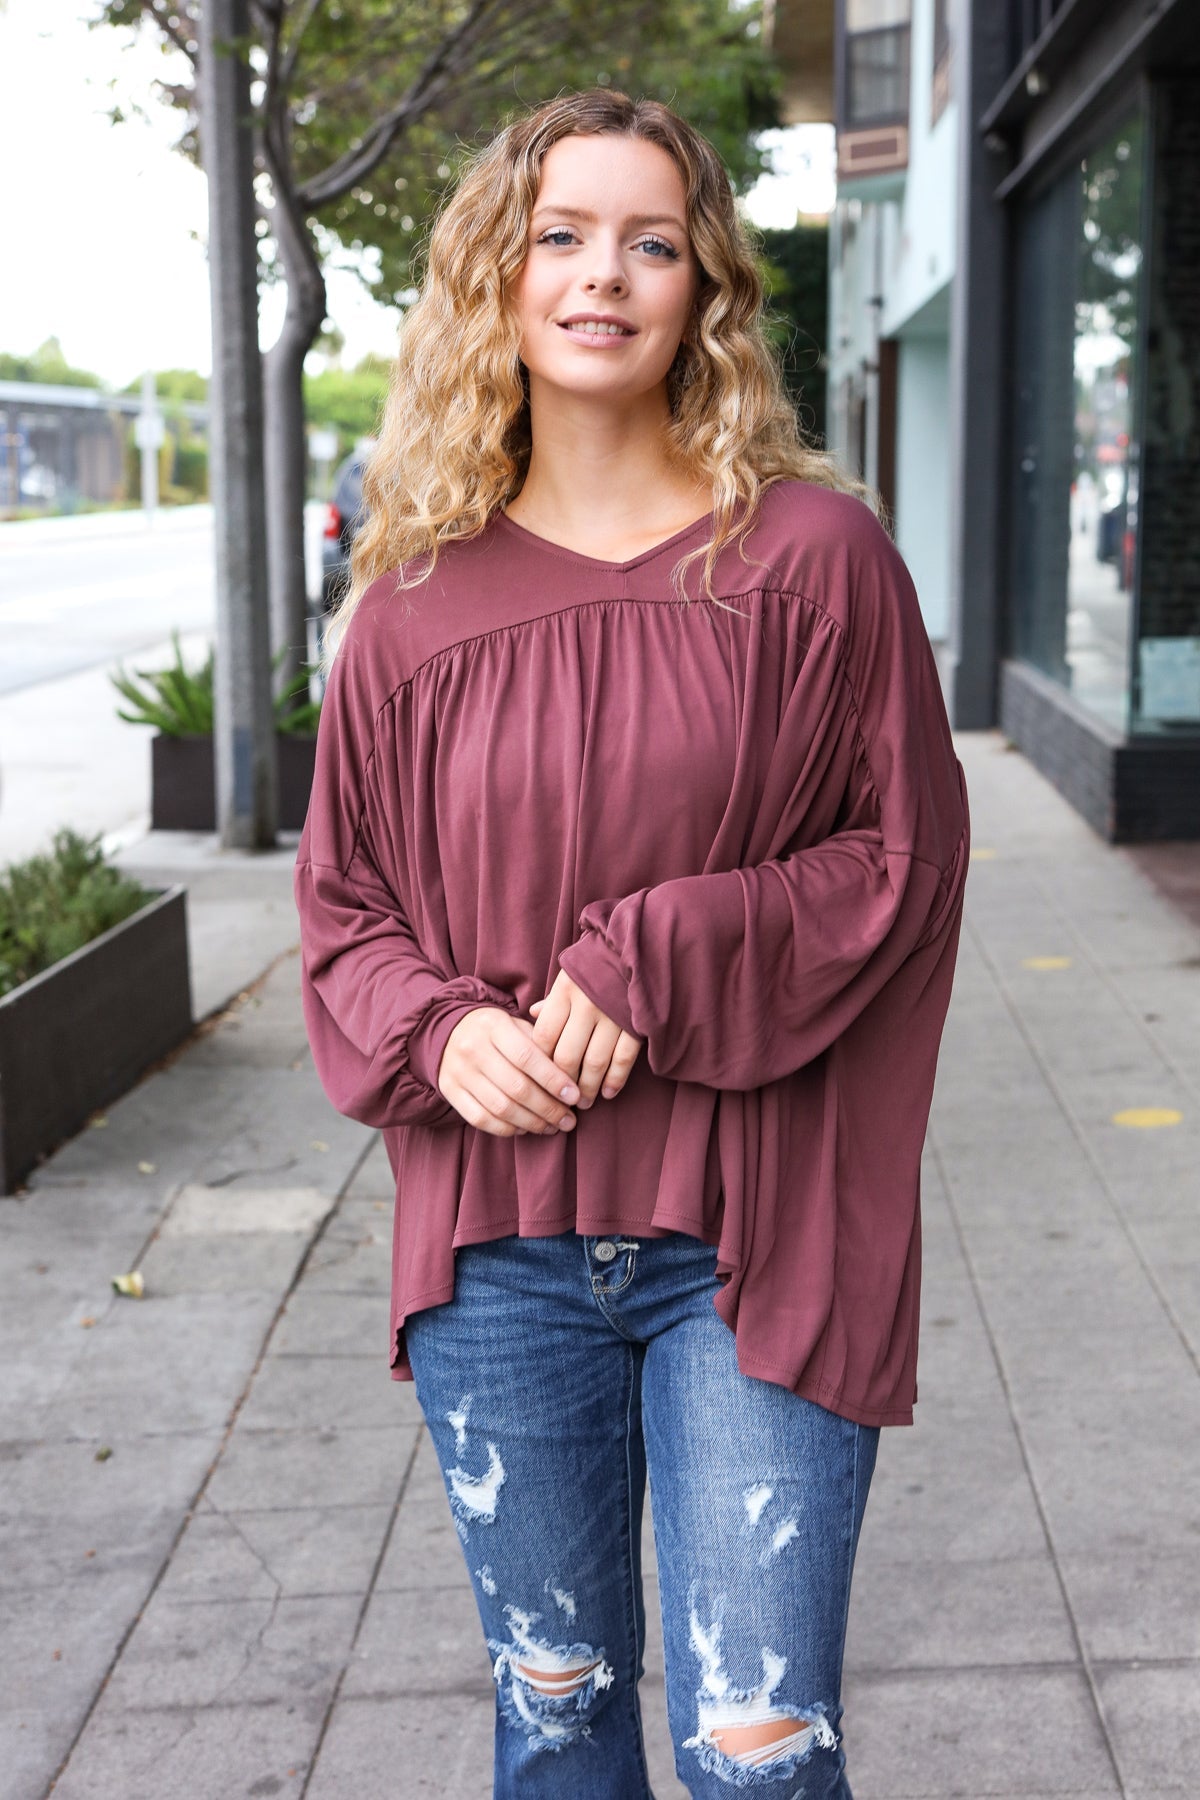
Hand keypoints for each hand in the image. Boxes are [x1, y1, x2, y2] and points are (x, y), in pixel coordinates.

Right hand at [438, 1007, 579, 1137]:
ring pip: (500, 1107)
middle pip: (516, 1087)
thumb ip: (542, 1044)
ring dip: (532, 1123)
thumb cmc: (496, 1031)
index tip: (575, 1096)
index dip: (554, 1080)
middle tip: (569, 1120)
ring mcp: (459, 1072)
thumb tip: (571, 1077)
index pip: (527, 1057)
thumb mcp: (516, 1025)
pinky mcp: (449, 1091)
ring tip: (552, 1127)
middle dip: (548, 1108)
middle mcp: (473, 1048)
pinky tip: (525, 1128)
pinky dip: (507, 1129)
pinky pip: (481, 1119)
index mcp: (494, 1026)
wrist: (448, 1030)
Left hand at [529, 969, 642, 1108]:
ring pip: (594, 1063)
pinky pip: (623, 1059)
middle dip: (563, 1084)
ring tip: (584, 1103)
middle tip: (562, 1101)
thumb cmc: (596, 966)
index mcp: (564, 993)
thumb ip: (552, 1000)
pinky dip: (615, 1080)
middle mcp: (585, 1005)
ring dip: (588, 1089)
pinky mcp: (636, 1024)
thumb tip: (531, 1015)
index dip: (540, 1063)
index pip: (544, 1037)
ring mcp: (612, 1015)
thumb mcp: (568, 977)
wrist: (635, 948)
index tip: (541, 1079)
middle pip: (566, 1056)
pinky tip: (608, 1093)